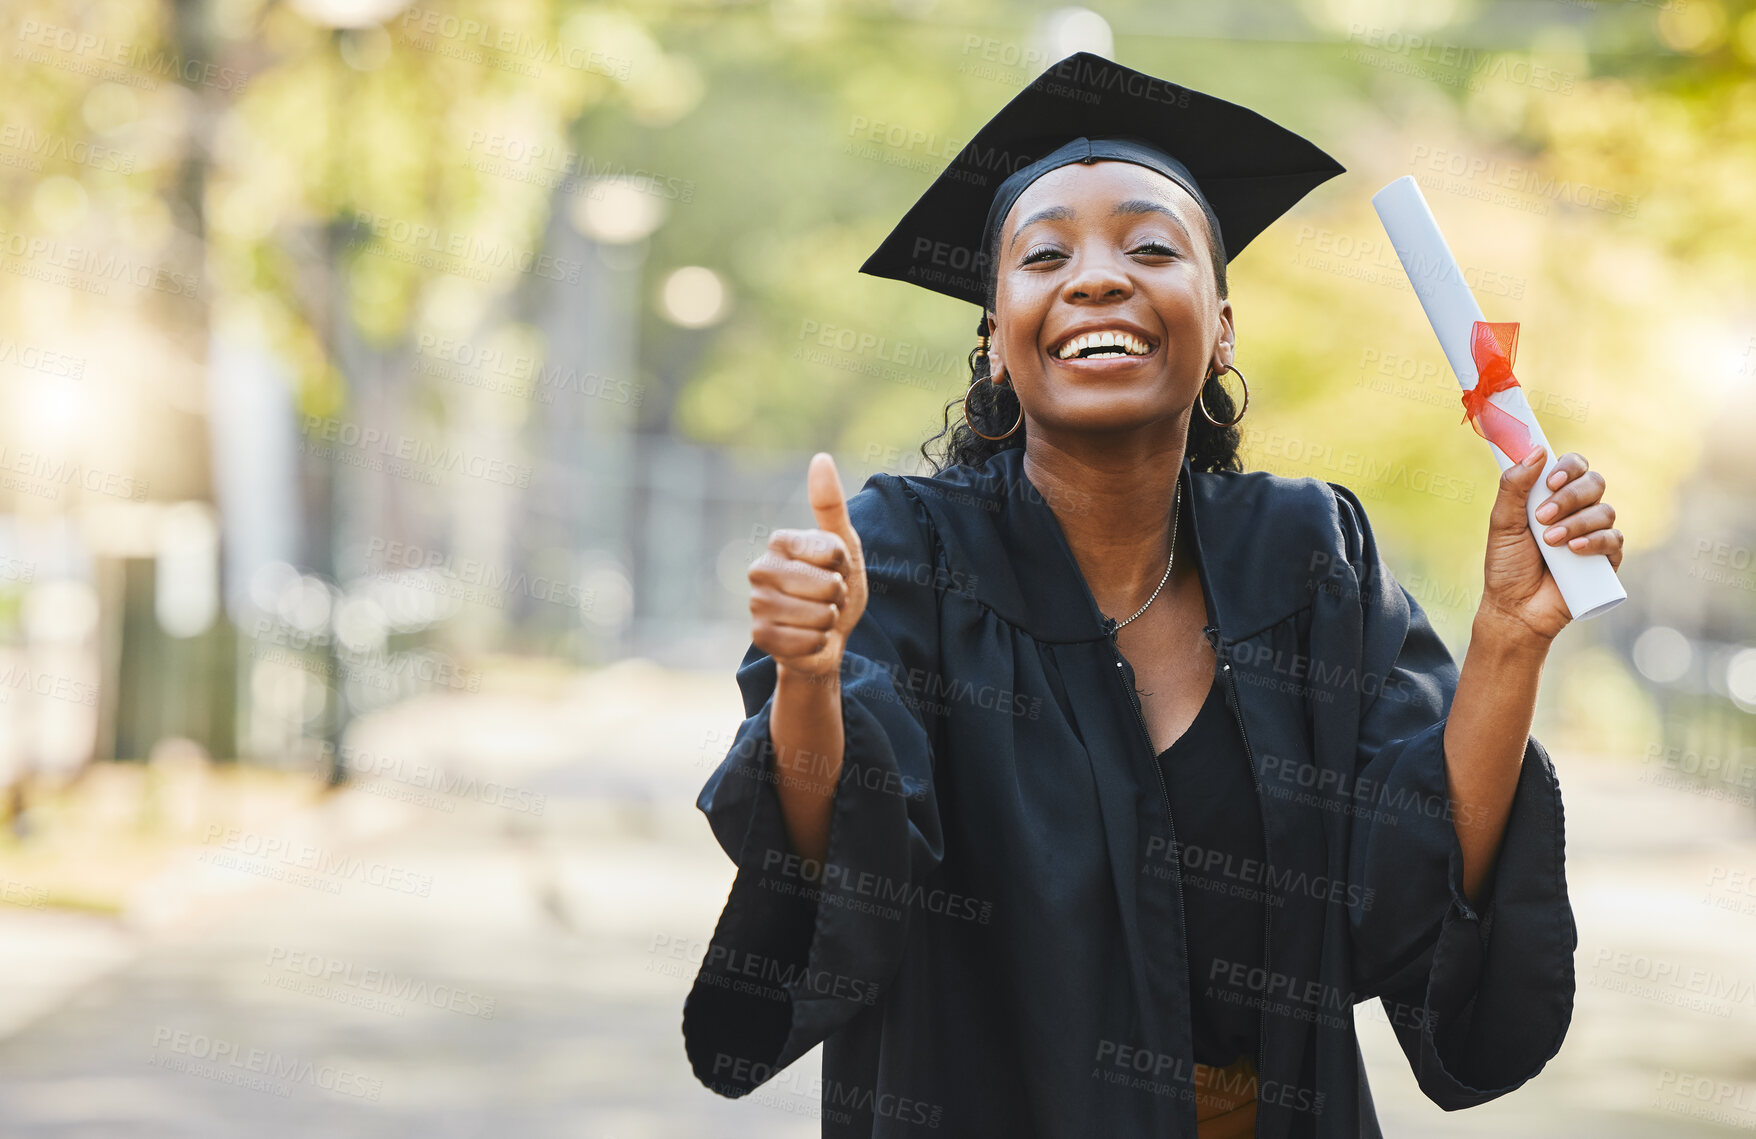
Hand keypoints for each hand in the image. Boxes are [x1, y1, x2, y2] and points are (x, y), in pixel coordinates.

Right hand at [748, 452, 868, 679]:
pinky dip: (818, 643)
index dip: (845, 566)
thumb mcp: (843, 544)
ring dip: (829, 622)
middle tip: (828, 598)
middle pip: (826, 586)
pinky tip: (809, 638)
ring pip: (818, 615)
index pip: (832, 552)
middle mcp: (760, 569)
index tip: (836, 568)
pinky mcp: (760, 636)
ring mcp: (757, 604)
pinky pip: (806, 641)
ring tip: (819, 617)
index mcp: (780, 541)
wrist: (827, 634)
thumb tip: (820, 457)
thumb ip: (830, 504)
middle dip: (838, 597)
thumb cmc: (836, 584)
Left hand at [1478, 444, 1623, 643]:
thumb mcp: (1502, 523)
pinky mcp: (1606, 559)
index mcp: (1553, 497)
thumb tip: (1536, 451)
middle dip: (1569, 497)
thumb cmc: (1507, 565)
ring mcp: (1594, 534)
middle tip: (1542, 518)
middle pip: (1593, 483)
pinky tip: (1574, 549)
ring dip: (1576, 522)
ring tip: (1550, 542)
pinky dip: (1595, 541)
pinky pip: (1614, 539)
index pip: (1574, 466)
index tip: (1549, 481)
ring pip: (1604, 511)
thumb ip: (1514, 487)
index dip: (1568, 467)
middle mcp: (1578, 511)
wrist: (1515, 608)